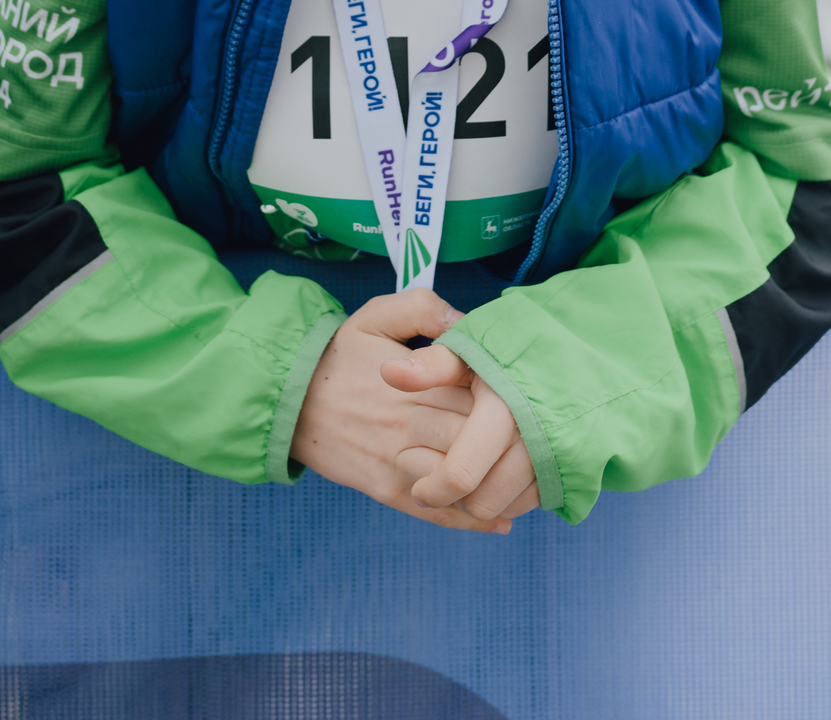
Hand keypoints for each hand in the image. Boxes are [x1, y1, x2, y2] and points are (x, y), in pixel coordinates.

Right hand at [291, 289, 513, 532]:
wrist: (289, 399)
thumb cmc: (339, 354)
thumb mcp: (375, 314)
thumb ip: (422, 308)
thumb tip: (466, 322)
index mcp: (416, 380)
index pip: (478, 393)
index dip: (508, 397)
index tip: (531, 396)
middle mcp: (410, 423)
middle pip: (475, 440)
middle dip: (509, 445)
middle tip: (541, 444)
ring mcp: (398, 461)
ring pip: (459, 480)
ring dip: (496, 485)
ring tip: (532, 485)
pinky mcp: (385, 489)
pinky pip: (432, 512)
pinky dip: (467, 521)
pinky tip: (500, 521)